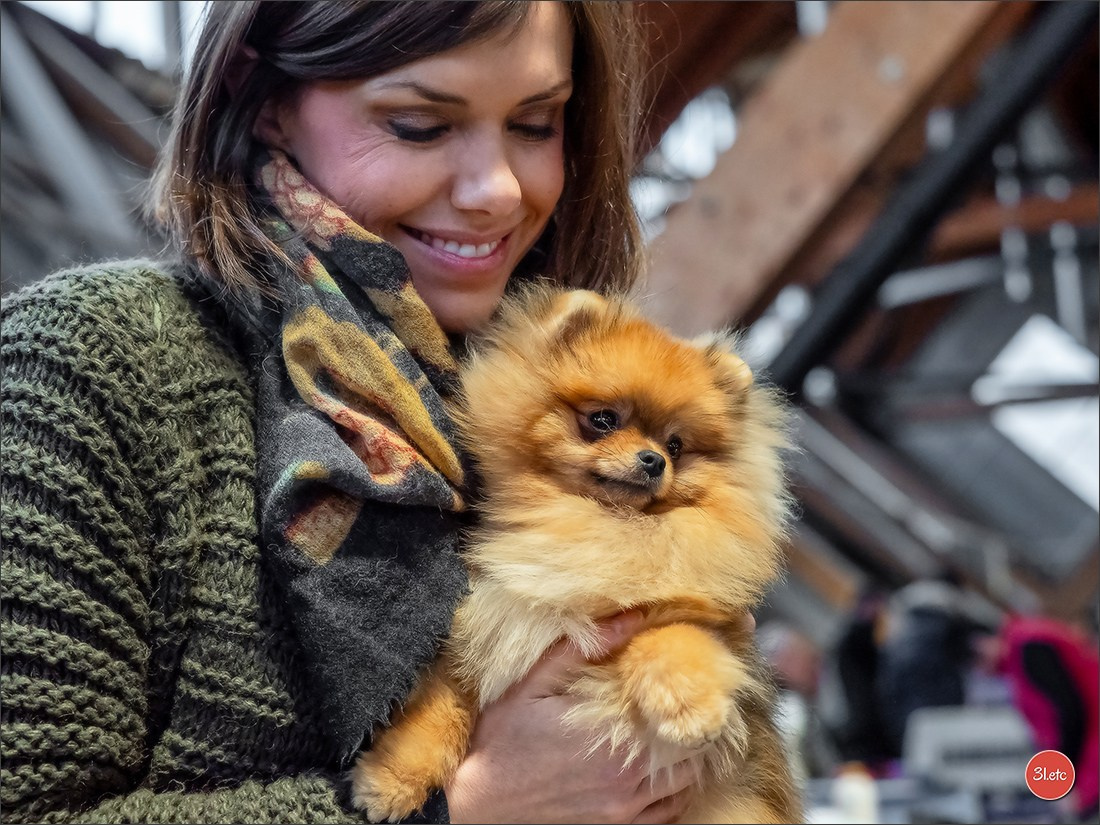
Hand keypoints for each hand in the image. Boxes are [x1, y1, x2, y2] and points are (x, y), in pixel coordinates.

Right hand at [445, 611, 701, 822]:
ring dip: (693, 757)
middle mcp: (626, 776)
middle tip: (699, 701)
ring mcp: (625, 809)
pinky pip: (670, 813)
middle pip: (696, 750)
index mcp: (611, 735)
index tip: (710, 672)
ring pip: (688, 783)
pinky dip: (678, 792)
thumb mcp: (530, 686)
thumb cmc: (501, 743)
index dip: (704, 692)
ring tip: (686, 733)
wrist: (478, 806)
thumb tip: (627, 614)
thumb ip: (578, 650)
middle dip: (702, 724)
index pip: (682, 713)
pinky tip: (668, 772)